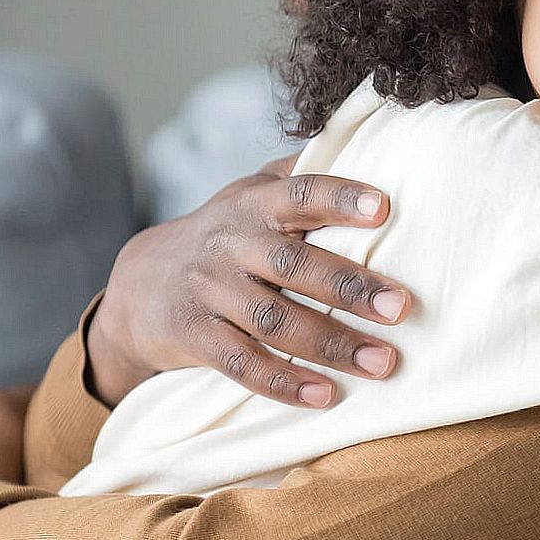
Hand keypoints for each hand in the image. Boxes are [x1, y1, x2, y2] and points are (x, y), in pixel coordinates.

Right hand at [87, 155, 412, 409]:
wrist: (136, 284)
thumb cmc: (222, 234)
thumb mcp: (249, 195)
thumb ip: (298, 176)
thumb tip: (365, 143)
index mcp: (254, 205)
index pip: (299, 194)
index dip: (338, 198)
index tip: (382, 207)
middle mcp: (231, 244)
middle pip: (294, 265)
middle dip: (351, 287)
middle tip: (402, 307)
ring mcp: (210, 293)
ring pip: (275, 322)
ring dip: (332, 345)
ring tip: (383, 362)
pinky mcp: (193, 337)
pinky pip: (242, 364)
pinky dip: (285, 382)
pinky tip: (326, 396)